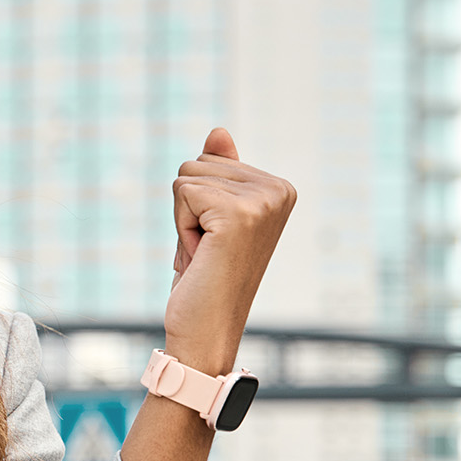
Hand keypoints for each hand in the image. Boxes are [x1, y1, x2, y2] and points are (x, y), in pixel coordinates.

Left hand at [164, 128, 294, 373]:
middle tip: (207, 249)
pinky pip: (183, 192)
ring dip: (183, 219)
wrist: (207, 329)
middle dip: (187, 208)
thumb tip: (218, 132)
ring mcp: (262, 201)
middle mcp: (278, 191)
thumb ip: (220, 173)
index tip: (214, 238)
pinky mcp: (239, 213)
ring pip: (186, 176)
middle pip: (196, 162)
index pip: (209, 159)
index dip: (197, 202)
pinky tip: (201, 256)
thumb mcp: (209, 217)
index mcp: (279, 189)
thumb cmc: (206, 276)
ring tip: (205, 253)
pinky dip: (181, 228)